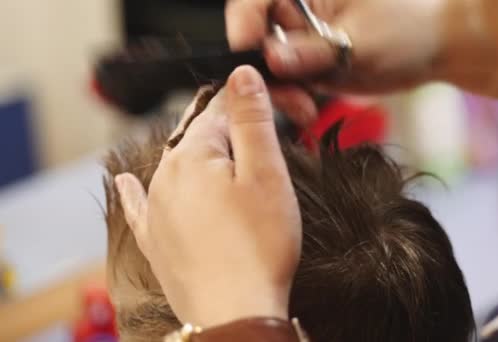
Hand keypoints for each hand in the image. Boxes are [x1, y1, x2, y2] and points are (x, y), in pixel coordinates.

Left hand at [114, 66, 301, 327]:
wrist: (235, 313)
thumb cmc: (259, 246)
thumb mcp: (266, 174)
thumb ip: (251, 120)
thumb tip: (240, 75)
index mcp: (193, 157)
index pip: (220, 111)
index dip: (251, 106)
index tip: (278, 109)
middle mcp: (165, 178)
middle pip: (198, 139)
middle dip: (230, 135)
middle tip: (263, 148)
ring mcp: (156, 211)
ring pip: (177, 168)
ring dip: (203, 161)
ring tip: (230, 165)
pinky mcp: (155, 240)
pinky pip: (140, 206)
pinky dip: (136, 192)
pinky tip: (124, 182)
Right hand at [226, 0, 452, 120]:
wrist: (435, 48)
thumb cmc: (409, 27)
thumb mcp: (362, 40)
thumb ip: (315, 50)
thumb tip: (273, 58)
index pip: (257, 0)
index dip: (244, 23)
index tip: (246, 49)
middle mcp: (297, 11)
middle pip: (256, 37)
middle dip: (264, 70)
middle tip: (285, 94)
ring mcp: (301, 40)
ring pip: (268, 67)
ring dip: (279, 92)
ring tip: (303, 110)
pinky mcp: (309, 65)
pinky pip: (287, 84)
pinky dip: (292, 101)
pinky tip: (307, 113)